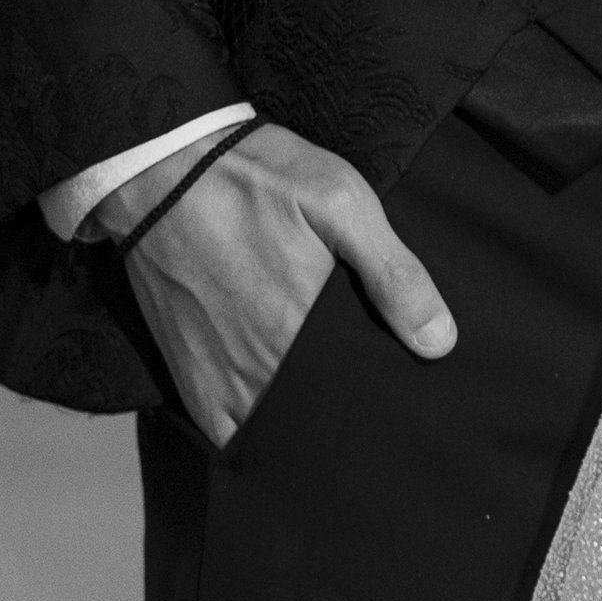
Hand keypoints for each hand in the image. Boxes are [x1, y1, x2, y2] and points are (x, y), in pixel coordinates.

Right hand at [107, 121, 455, 449]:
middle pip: (317, 421)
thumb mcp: (341, 201)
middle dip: (346, 420)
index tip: (403, 399)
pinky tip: (278, 418)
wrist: (162, 167)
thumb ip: (392, 273)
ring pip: (273, 432)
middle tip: (371, 404)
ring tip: (330, 415)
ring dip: (300, 431)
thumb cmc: (258, 177)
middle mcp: (260, 370)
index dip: (381, 401)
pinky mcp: (188, 376)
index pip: (357, 398)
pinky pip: (224, 431)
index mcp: (303, 332)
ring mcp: (219, 379)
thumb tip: (440, 342)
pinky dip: (251, 432)